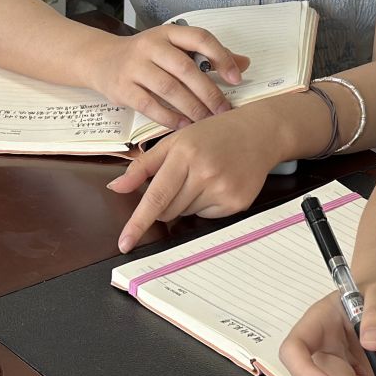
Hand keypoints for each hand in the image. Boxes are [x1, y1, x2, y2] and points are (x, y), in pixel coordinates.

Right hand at [88, 23, 248, 132]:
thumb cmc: (147, 56)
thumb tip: (244, 64)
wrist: (102, 60)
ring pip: (169, 88)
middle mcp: (150, 46)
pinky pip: (150, 105)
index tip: (236, 78)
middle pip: (185, 69)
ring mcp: (134, 66)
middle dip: (209, 92)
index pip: (199, 38)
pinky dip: (170, 118)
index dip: (221, 57)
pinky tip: (185, 127)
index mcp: (168, 32)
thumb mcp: (174, 48)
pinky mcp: (122, 88)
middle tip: (225, 111)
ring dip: (192, 108)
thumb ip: (207, 55)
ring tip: (208, 122)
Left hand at [108, 106, 275, 250]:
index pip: (155, 196)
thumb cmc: (213, 134)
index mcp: (184, 155)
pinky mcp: (237, 203)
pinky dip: (206, 205)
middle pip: (168, 210)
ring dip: (187, 202)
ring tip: (204, 176)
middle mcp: (204, 173)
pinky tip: (217, 184)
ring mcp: (223, 189)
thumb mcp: (175, 141)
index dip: (138, 222)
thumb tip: (116, 187)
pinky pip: (207, 217)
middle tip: (182, 178)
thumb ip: (142, 166)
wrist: (258, 132)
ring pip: (186, 214)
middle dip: (166, 202)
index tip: (125, 242)